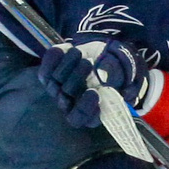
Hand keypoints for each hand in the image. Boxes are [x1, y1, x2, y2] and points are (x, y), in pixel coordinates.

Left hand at [37, 33, 152, 128]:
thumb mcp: (123, 78)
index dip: (84, 108)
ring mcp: (56, 90)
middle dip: (77, 78)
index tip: (94, 93)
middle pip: (64, 98)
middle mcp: (69, 104)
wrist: (100, 56)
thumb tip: (118, 86)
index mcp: (87, 113)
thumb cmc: (113, 72)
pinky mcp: (48, 75)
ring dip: (67, 66)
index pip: (78, 118)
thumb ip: (122, 84)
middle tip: (89, 63)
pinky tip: (62, 50)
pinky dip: (52, 60)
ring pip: (54, 82)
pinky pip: (45, 71)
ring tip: (79, 53)